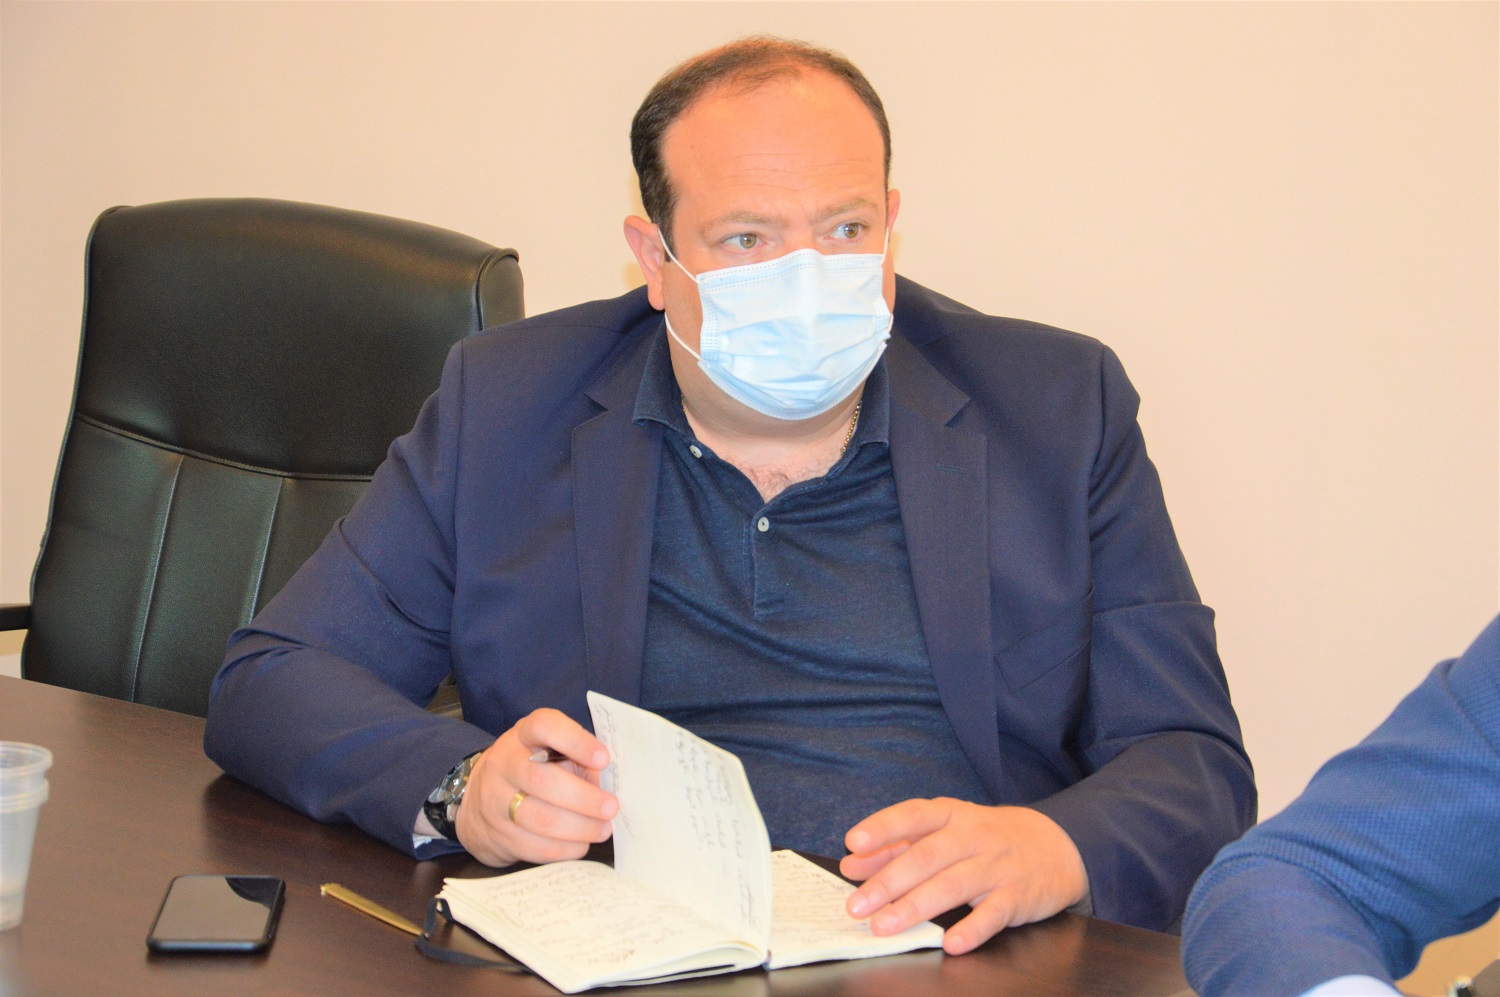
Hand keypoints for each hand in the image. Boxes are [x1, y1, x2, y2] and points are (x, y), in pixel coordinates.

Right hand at [454, 708, 617, 866]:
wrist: (477, 800)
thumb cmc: (530, 769)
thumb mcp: (548, 751)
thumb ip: (577, 760)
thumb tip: (602, 786)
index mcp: (523, 735)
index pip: (544, 727)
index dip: (575, 741)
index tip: (603, 759)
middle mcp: (504, 763)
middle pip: (542, 780)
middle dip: (583, 797)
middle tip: (611, 807)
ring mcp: (496, 801)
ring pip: (540, 819)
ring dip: (579, 827)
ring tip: (602, 829)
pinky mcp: (498, 835)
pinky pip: (536, 847)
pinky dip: (565, 848)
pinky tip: (581, 844)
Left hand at [840, 799, 1087, 954]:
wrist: (1056, 846)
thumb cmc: (986, 839)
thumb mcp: (946, 832)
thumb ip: (898, 847)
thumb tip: (853, 865)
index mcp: (951, 815)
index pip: (913, 815)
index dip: (883, 828)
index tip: (853, 843)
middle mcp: (973, 836)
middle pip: (927, 857)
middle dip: (888, 882)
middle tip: (857, 906)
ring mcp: (997, 866)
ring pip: (953, 885)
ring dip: (916, 907)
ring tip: (884, 926)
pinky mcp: (1017, 896)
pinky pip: (993, 914)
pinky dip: (972, 929)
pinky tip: (950, 944)